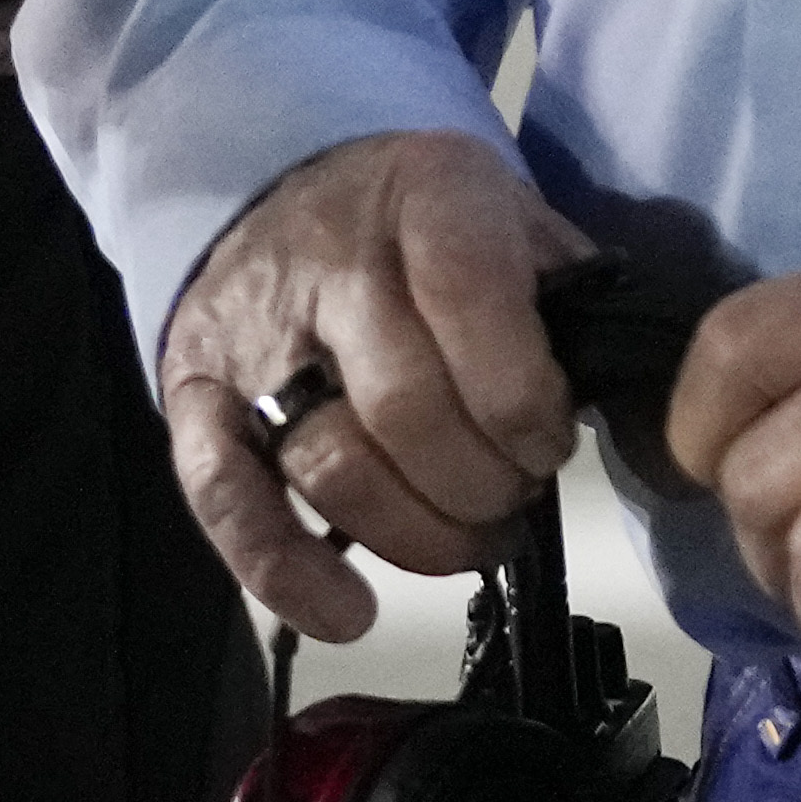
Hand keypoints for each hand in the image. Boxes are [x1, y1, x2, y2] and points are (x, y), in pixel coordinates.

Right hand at [157, 125, 592, 640]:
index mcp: (423, 193)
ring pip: (330, 463)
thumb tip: (607, 396)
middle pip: (403, 404)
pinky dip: (282, 569)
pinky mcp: (193, 393)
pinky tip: (348, 613)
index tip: (549, 443)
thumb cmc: (428, 228)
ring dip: (414, 535)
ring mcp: (252, 331)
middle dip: (481, 483)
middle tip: (513, 498)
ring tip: (463, 539)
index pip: (467, 295)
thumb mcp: (515, 216)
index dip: (520, 395)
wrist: (284, 188)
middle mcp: (327, 257)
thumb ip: (565, 292)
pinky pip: (223, 494)